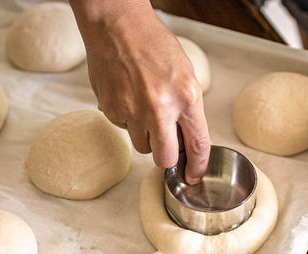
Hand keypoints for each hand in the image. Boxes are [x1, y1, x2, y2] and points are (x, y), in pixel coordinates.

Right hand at [71, 1, 210, 183]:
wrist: (117, 26)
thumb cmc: (153, 45)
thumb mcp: (185, 75)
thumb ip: (188, 110)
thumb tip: (187, 142)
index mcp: (186, 97)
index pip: (197, 145)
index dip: (197, 166)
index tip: (194, 174)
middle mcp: (160, 108)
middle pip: (165, 158)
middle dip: (168, 157)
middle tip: (167, 145)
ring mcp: (132, 111)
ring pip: (142, 145)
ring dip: (146, 135)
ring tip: (145, 107)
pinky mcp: (110, 109)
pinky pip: (123, 128)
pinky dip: (128, 119)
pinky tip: (129, 96)